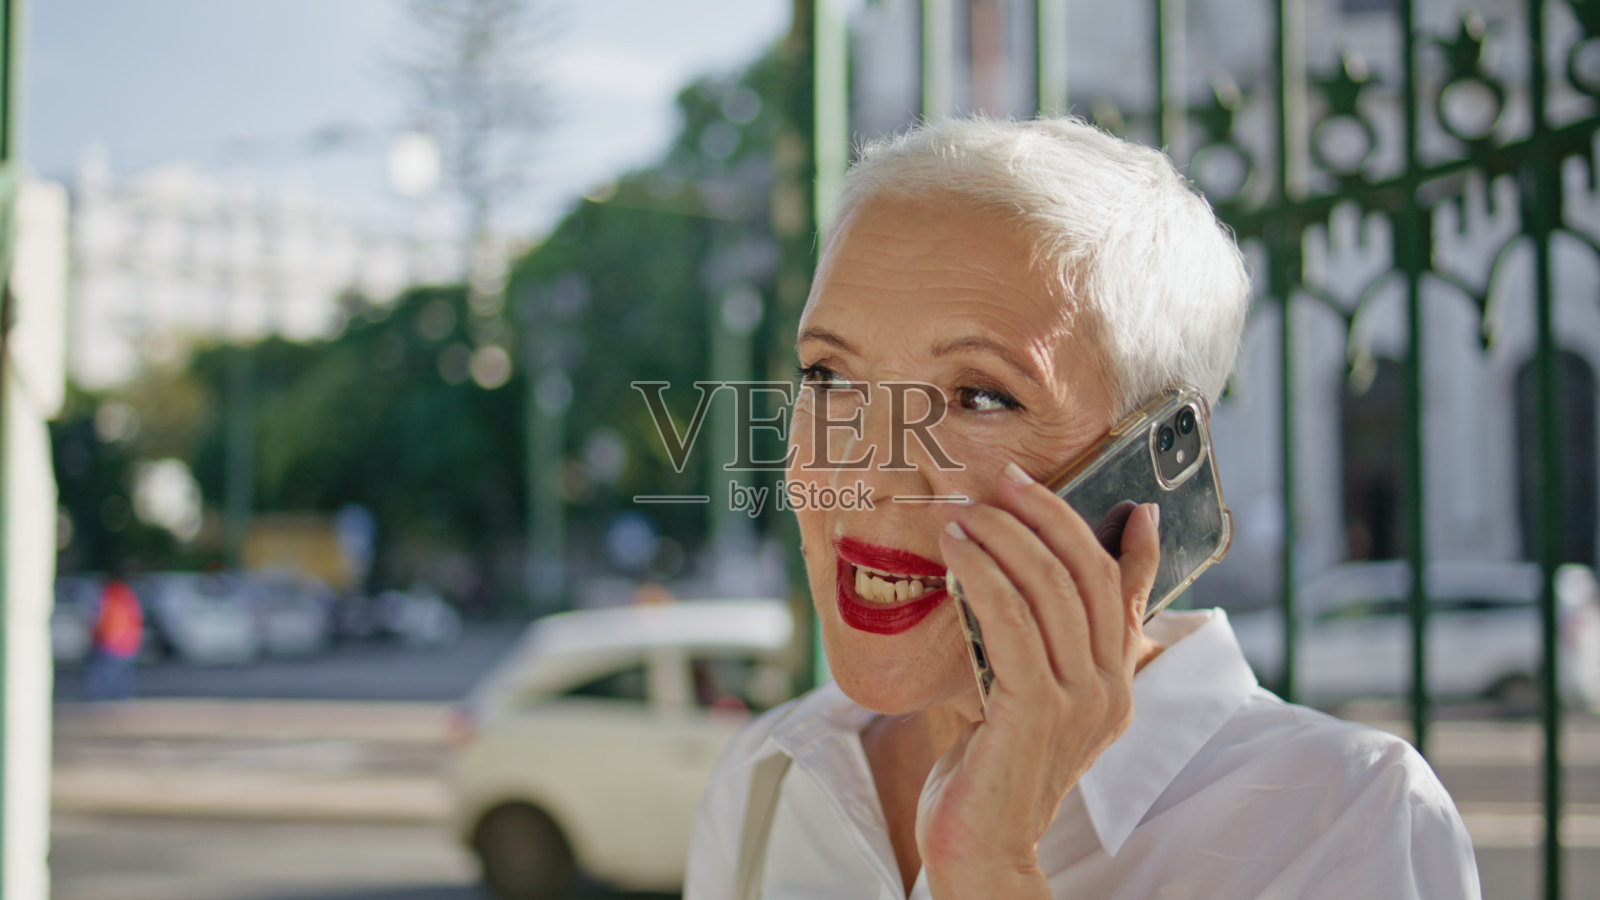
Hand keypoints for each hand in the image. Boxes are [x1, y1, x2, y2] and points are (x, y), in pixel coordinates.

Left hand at [917, 462, 1160, 897]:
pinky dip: (983, 573)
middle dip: (1048, 515)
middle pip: (1089, 575)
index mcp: (1114, 685)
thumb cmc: (989, 770)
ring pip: (1049, 588)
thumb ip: (1032, 645)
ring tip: (965, 512)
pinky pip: (1012, 620)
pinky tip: (957, 552)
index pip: (1129, 596)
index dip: (1136, 546)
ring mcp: (1076, 701)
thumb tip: (1024, 583)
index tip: (1131, 501)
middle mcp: (1107, 690)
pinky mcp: (1034, 709)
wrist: (978, 846)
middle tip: (1006, 479)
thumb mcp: (1019, 696)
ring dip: (1003, 537)